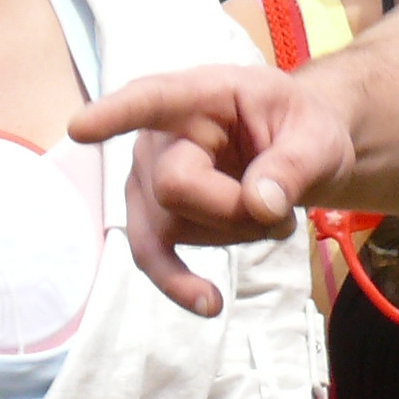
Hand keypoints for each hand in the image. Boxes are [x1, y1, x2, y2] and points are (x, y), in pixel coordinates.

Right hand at [71, 65, 357, 316]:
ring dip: (235, 234)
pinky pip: (152, 258)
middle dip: (235, 210)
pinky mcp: (153, 219)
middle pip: (175, 187)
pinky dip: (179, 283)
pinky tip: (208, 303)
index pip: (152, 99)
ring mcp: (149, 179)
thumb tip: (260, 204)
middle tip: (282, 206)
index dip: (115, 114)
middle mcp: (161, 136)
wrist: (300, 153)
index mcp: (202, 95)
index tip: (80, 128)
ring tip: (273, 215)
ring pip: (173, 229)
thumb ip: (293, 165)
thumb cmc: (301, 130)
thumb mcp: (318, 137)